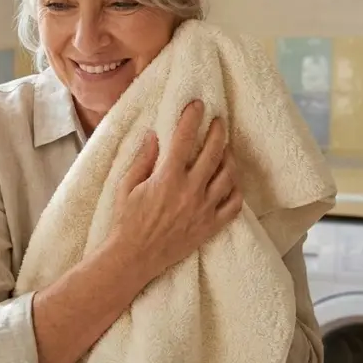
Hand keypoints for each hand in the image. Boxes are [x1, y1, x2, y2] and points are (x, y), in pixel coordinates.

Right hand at [107, 100, 242, 280]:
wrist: (134, 258)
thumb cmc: (126, 221)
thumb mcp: (126, 186)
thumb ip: (142, 159)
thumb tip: (153, 136)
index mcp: (168, 178)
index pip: (184, 138)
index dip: (192, 117)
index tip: (197, 104)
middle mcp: (190, 191)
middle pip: (213, 152)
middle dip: (217, 131)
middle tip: (218, 121)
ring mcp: (204, 209)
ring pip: (228, 176)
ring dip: (229, 157)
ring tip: (225, 149)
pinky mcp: (210, 227)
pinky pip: (233, 205)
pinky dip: (236, 190)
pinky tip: (230, 181)